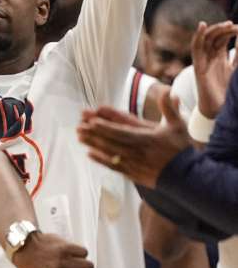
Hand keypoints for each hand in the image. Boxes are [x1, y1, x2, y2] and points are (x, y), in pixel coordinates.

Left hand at [77, 92, 192, 187]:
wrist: (189, 177)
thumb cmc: (182, 149)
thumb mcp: (178, 126)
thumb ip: (169, 108)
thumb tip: (168, 90)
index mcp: (147, 138)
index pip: (122, 132)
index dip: (106, 127)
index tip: (91, 121)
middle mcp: (138, 152)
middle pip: (111, 142)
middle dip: (94, 134)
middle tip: (78, 127)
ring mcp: (134, 164)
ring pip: (110, 153)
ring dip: (93, 145)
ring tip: (79, 137)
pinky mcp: (133, 174)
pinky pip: (114, 167)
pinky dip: (101, 160)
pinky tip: (90, 154)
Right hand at [191, 20, 237, 118]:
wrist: (221, 109)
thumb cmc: (229, 92)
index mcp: (220, 59)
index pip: (223, 39)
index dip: (231, 31)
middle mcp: (210, 58)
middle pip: (215, 37)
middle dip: (225, 29)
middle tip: (235, 26)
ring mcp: (204, 62)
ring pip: (206, 40)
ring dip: (215, 30)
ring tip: (227, 25)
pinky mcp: (198, 67)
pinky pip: (195, 49)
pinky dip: (197, 36)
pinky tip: (202, 25)